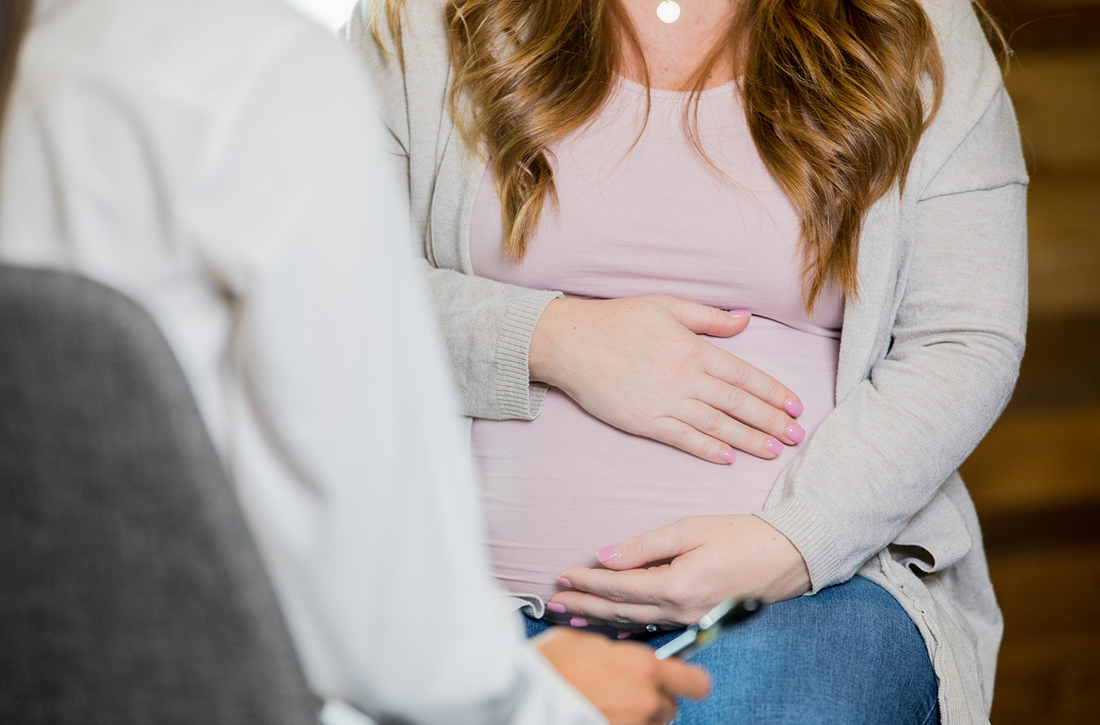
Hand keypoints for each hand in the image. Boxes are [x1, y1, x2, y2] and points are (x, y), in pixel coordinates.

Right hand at [529, 294, 804, 463]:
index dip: (774, 392)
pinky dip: (707, 448)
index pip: (745, 375)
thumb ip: (708, 317)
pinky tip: (728, 458)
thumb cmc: (617, 320)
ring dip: (748, 440)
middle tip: (797, 436)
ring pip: (717, 424)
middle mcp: (685, 377)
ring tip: (773, 451)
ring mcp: (665, 401)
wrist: (571, 342)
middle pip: (739, 403)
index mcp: (694, 349)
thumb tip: (744, 320)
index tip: (796, 406)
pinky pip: (683, 438)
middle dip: (771, 421)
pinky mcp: (645, 420)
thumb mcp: (666, 305)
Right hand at [535, 627, 709, 724]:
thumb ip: (614, 650)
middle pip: (670, 707)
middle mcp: (646, 700)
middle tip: (626, 692)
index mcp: (643, 667)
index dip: (688, 681)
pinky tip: (599, 713)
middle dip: (654, 701)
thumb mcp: (583, 642)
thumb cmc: (549, 665)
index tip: (679, 679)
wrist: (522, 697)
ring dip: (638, 716)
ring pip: (651, 724)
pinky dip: (620, 722)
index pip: (695, 681)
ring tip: (607, 705)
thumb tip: (620, 655)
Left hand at [549, 515, 810, 626]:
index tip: (563, 575)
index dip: (588, 582)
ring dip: (600, 619)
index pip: (619, 587)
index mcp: (676, 586)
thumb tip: (605, 556)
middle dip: (585, 605)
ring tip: (571, 616)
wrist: (787, 556)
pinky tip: (611, 628)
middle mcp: (680, 611)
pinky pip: (653, 627)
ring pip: (634, 623)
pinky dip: (627, 627)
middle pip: (620, 610)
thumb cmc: (741, 536)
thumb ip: (644, 546)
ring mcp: (689, 621)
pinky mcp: (697, 620)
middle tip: (554, 602)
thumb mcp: (690, 529)